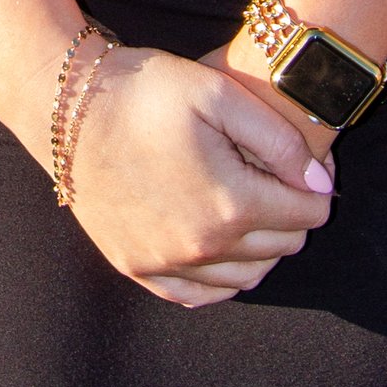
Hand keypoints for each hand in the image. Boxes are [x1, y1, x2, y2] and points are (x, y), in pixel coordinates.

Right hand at [66, 47, 335, 310]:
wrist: (67, 107)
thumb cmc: (144, 91)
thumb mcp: (219, 92)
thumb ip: (280, 140)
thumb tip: (319, 184)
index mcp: (229, 204)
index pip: (307, 215)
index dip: (312, 187)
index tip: (298, 165)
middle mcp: (201, 247)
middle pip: (281, 247)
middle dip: (288, 214)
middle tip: (270, 178)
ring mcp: (166, 263)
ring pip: (246, 276)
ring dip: (258, 246)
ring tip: (244, 204)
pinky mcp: (137, 267)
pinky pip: (199, 295)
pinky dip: (219, 276)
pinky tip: (216, 243)